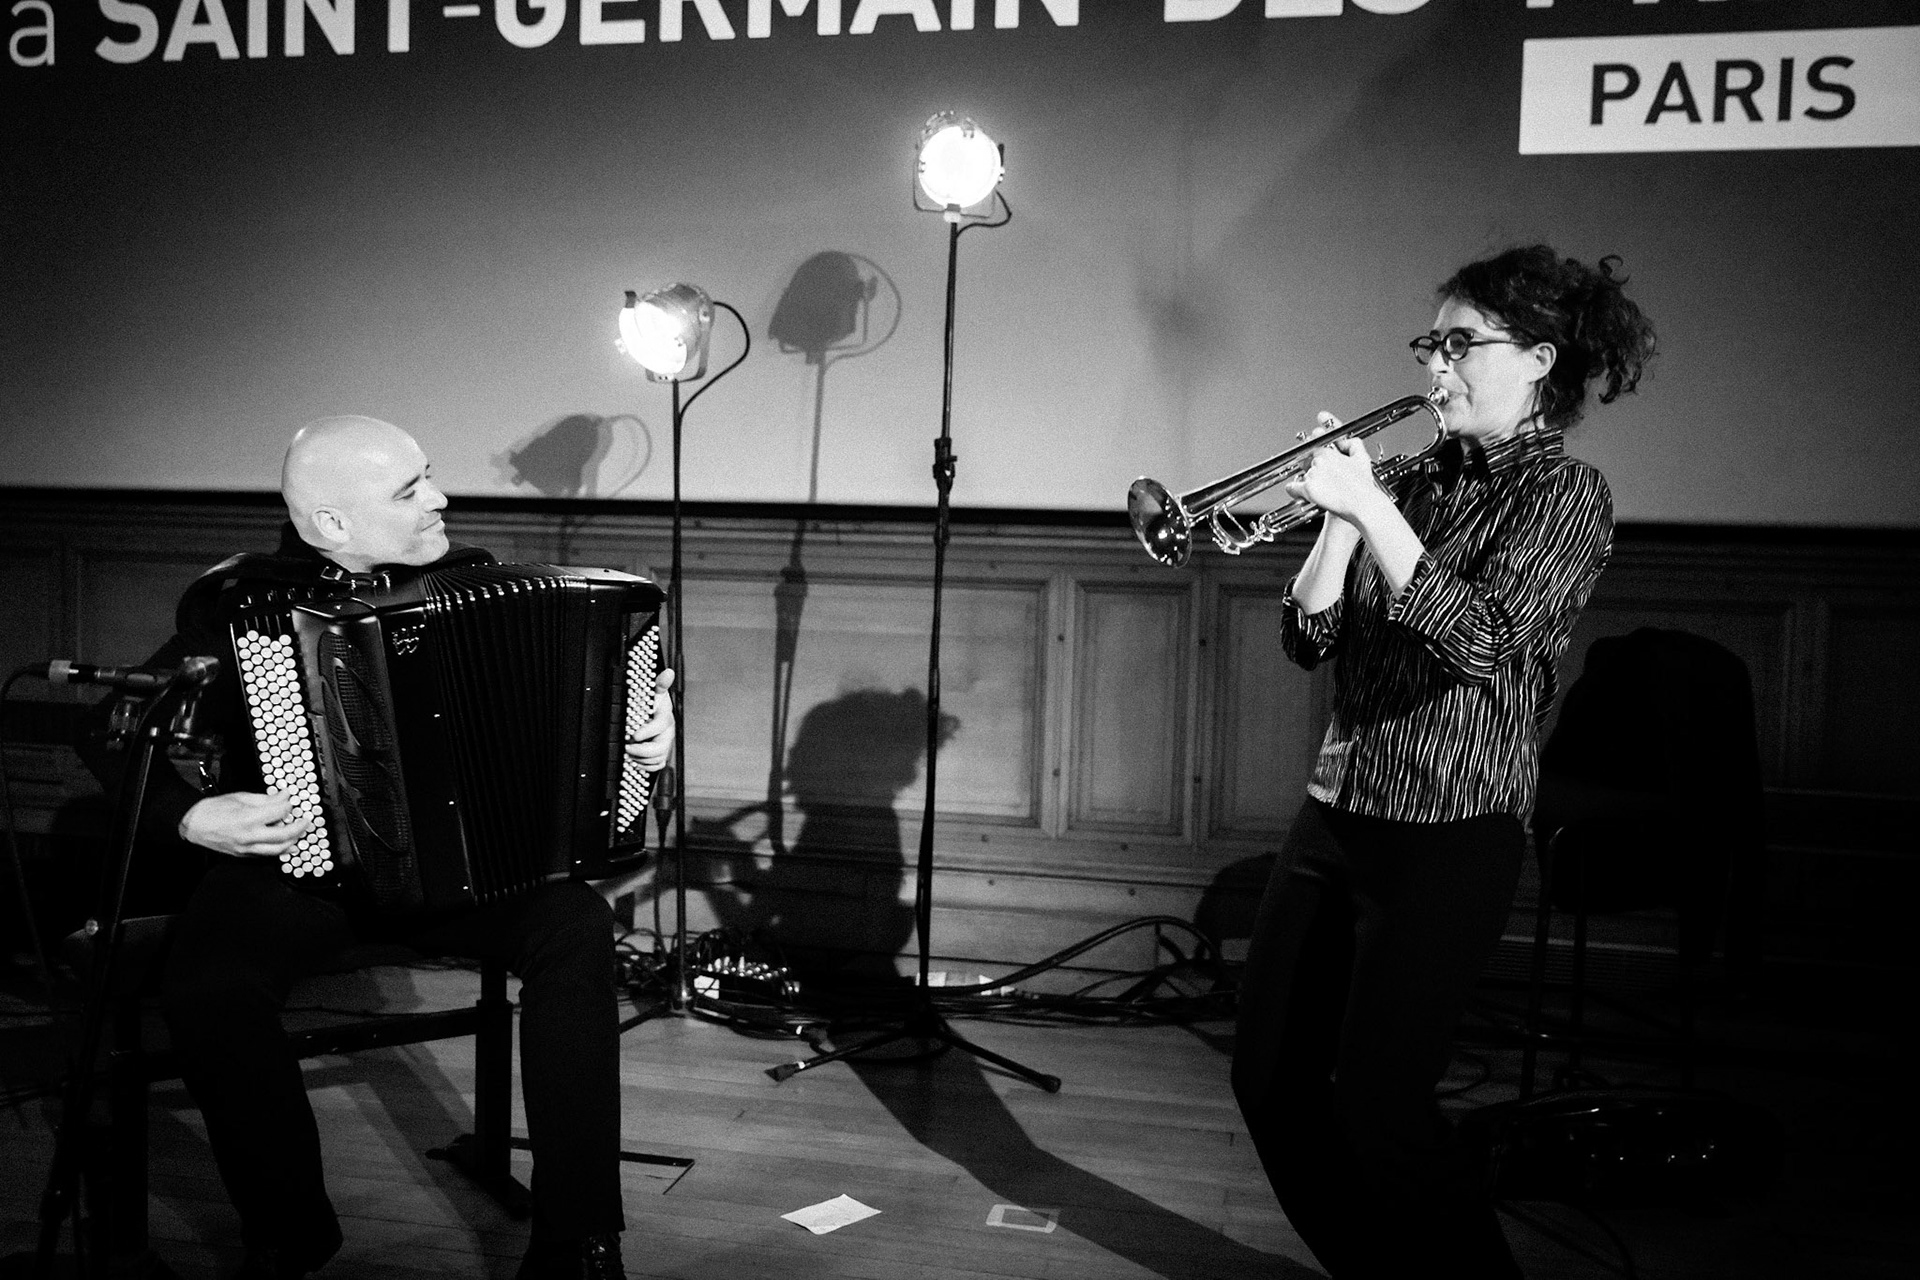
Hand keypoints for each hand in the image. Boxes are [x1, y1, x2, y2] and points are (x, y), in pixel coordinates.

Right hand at [178, 791, 310, 858]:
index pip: (280, 812)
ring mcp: (246, 848)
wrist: (192, 825)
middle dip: (299, 827)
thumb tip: (284, 796)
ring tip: (298, 832)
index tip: (291, 800)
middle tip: (305, 820)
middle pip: (285, 835)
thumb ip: (265, 799)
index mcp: (249, 819)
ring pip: (278, 850)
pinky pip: (267, 854)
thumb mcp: (240, 798)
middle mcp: (249, 836)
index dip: (289, 805)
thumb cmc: (213, 809)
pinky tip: (284, 842)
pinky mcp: (243, 855)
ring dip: (293, 841)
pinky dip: (278, 848)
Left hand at [624, 668, 675, 772]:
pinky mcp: (662, 755)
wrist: (655, 716)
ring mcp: (666, 745)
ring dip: (640, 758)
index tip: (633, 735)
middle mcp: (668, 733)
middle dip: (641, 750)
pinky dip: (645, 766)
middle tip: (626, 747)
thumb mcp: (654, 692)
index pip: (660, 726)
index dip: (647, 731)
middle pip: (660, 748)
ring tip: (628, 752)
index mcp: (666, 718)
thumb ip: (659, 684)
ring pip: (657, 759)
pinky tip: (636, 760)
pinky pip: (657, 766)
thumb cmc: (653, 704)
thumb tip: (668, 672)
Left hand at [1283, 413, 1383, 524]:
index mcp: (1329, 453)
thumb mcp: (1362, 458)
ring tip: (1323, 489)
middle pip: (1307, 463)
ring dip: (1309, 481)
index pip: (1313, 449)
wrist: (1362, 504)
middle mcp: (1318, 462)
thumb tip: (1343, 441)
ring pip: (1303, 476)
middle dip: (1312, 468)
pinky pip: (1293, 488)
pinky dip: (1294, 491)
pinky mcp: (1308, 489)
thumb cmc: (1362, 485)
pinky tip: (1297, 492)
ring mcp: (1312, 475)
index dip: (1314, 454)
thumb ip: (1352, 444)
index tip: (1312, 455)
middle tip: (1323, 477)